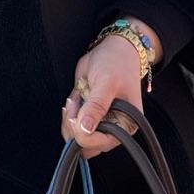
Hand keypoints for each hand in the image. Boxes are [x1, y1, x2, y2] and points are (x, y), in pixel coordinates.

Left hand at [61, 36, 144, 157]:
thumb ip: (96, 107)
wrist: (112, 49)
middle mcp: (113, 127)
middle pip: (85, 143)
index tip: (77, 117)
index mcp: (125, 125)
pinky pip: (71, 124)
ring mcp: (98, 122)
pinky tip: (75, 97)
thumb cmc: (116, 64)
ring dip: (70, 117)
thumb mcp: (106, 84)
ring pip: (75, 135)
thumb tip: (85, 129)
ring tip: (78, 97)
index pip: (101, 144)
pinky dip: (68, 112)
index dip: (84, 135)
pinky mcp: (87, 114)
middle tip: (77, 103)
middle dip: (74, 125)